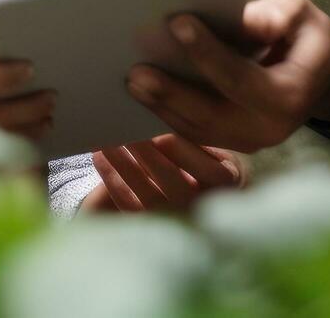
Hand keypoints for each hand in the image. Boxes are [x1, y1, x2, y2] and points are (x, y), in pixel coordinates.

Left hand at [82, 134, 244, 212]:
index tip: (161, 135)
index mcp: (229, 181)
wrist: (199, 191)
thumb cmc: (206, 155)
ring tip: (107, 138)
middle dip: (148, 154)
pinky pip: (129, 206)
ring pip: (148, 196)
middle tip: (126, 127)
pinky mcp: (152, 226)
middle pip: (175, 182)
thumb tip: (164, 102)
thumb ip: (196, 132)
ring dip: (124, 165)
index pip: (212, 174)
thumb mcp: (214, 143)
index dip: (184, 154)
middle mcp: (206, 205)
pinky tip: (100, 156)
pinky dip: (113, 180)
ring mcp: (177, 220)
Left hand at [124, 0, 329, 151]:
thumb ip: (276, 16)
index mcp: (290, 97)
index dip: (207, 52)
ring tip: (130, 80)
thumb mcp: (301, 17)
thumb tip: (239, 19)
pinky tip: (140, 93)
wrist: (317, 76)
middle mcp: (269, 129)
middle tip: (136, 69)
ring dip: (161, 105)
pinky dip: (165, 112)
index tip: (176, 21)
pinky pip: (192, 132)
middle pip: (211, 114)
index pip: (240, 78)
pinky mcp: (229, 143)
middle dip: (172, 91)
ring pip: (196, 128)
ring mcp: (248, 142)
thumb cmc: (304, 39)